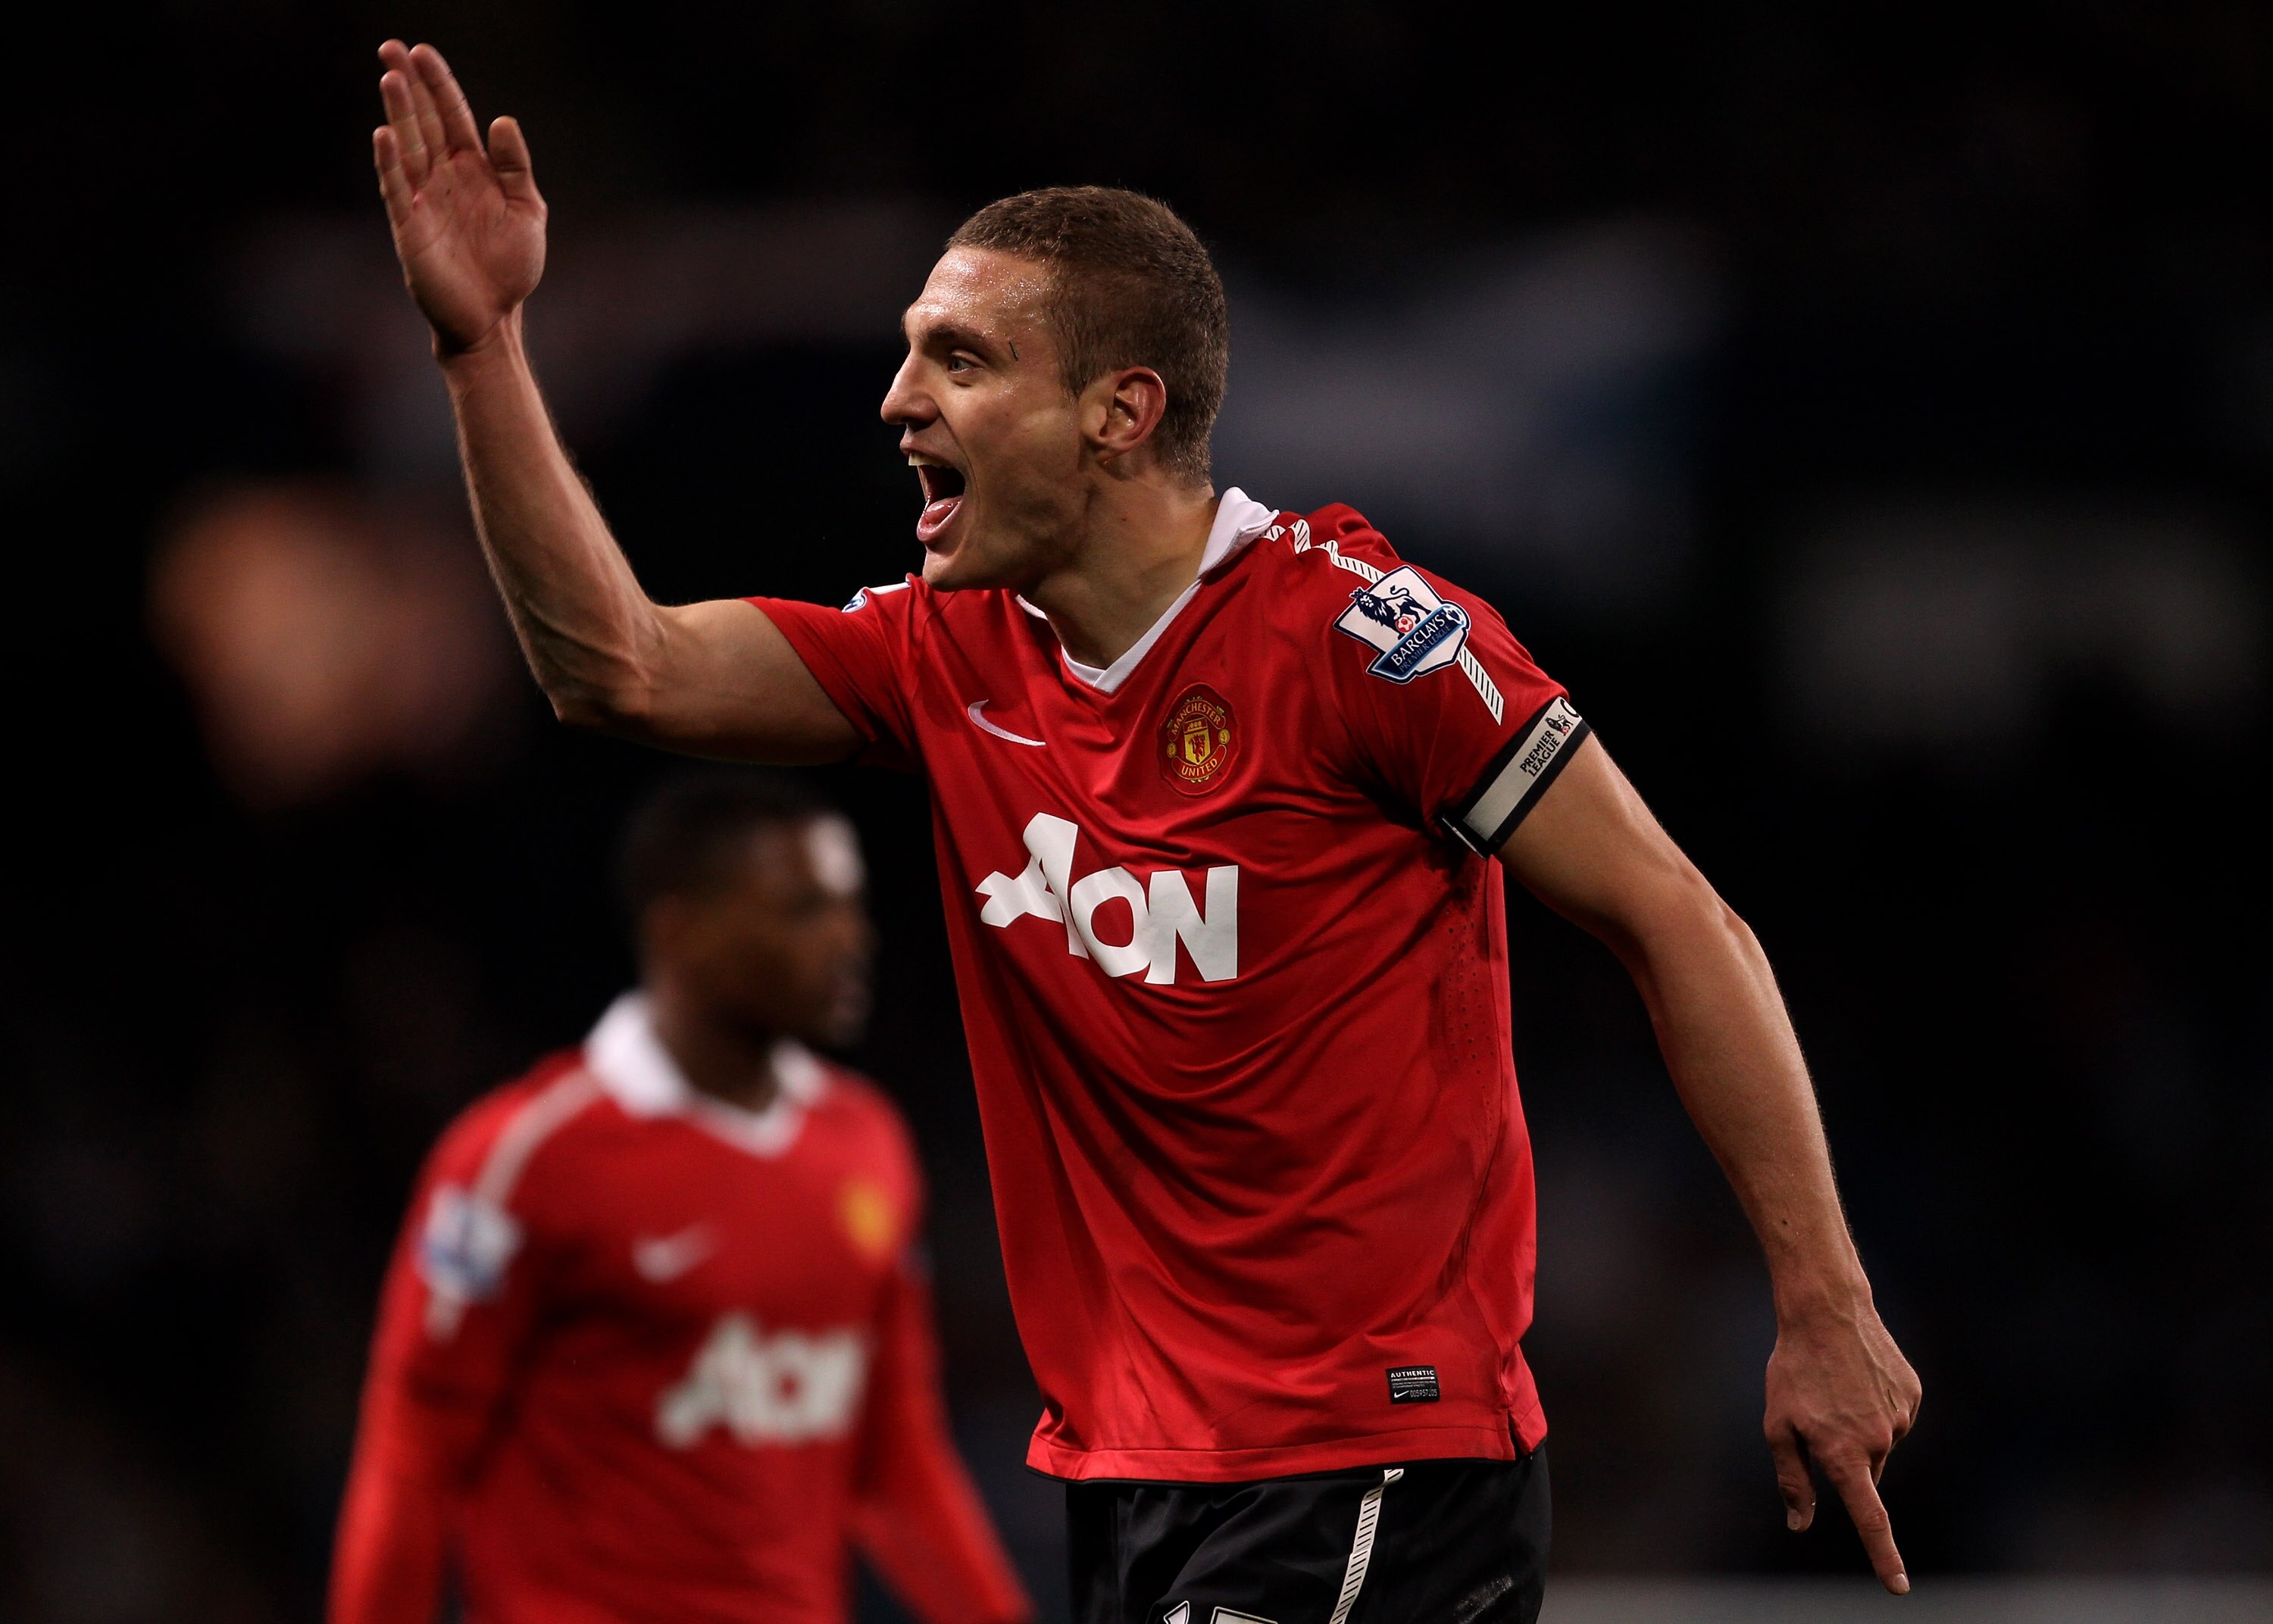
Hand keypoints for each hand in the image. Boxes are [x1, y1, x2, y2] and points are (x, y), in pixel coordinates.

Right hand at [373, 41, 545, 356]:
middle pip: (422, 122)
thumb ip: (516, 168)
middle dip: (408, 85)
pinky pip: (397, 189)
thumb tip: (503, 121)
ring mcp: (423, 200)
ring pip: (408, 147)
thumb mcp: (528, 211)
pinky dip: (390, 163)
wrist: (494, 317)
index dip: (438, 85)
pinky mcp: (410, 227)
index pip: (452, 117)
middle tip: (391, 47)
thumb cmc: (510, 267)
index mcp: (472, 170)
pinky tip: (383, 135)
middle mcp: (442, 178)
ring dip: (398, 113)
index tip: (422, 52)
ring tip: (390, 77)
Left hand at [1764, 1298, 1922, 1592]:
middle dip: (1845, 1456)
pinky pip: (1895, 1415)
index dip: (1883, 1556)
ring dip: (1860, 1427)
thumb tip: (1800, 1524)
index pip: (1869, 1518)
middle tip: (1819, 1415)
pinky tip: (1857, 1376)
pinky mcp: (1912, 1394)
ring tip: (1837, 1386)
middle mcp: (1879, 1441)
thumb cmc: (1793, 1370)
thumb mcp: (1778, 1425)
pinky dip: (1877, 1404)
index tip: (1899, 1587)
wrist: (1827, 1312)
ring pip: (1881, 1443)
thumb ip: (1792, 1479)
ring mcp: (1900, 1416)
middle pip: (1866, 1472)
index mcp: (1844, 1454)